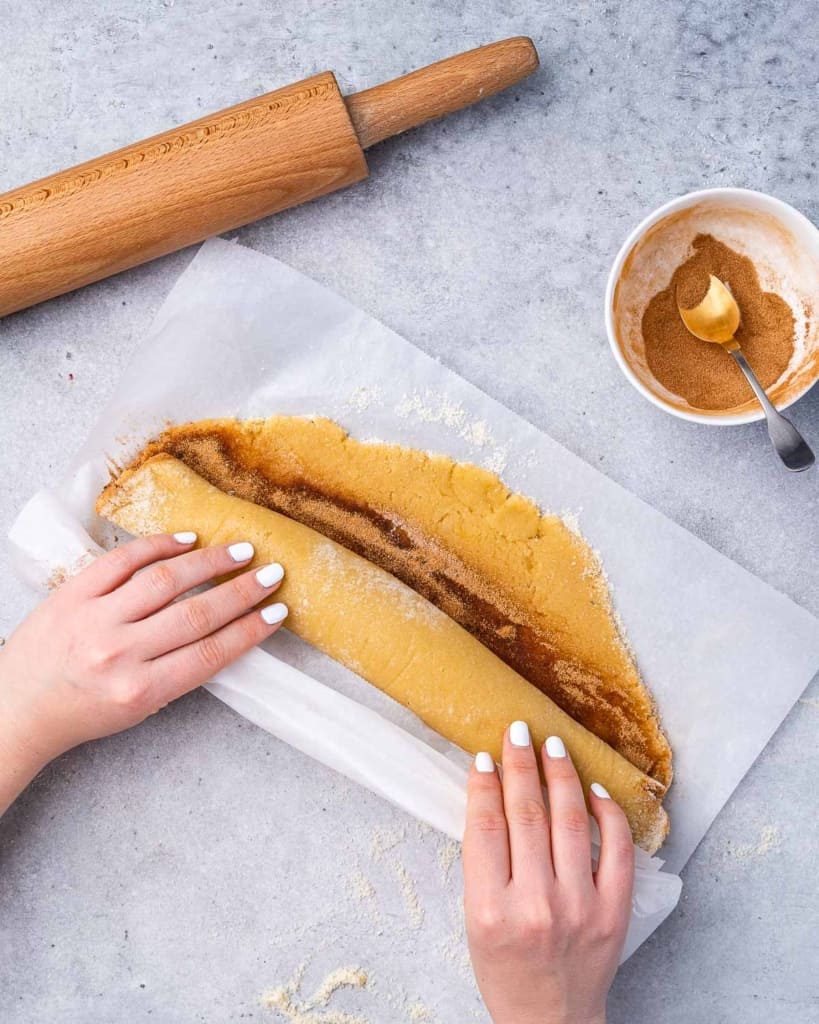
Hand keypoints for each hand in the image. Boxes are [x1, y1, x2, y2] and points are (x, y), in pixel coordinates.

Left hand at [0, 533, 286, 812]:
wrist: (16, 709)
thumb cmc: (81, 711)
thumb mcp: (138, 707)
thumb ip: (177, 673)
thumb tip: (224, 631)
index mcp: (139, 691)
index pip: (209, 654)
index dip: (249, 631)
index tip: (277, 612)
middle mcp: (118, 654)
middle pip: (195, 615)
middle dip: (242, 592)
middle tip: (271, 574)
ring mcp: (94, 619)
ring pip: (164, 581)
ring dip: (210, 563)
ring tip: (241, 551)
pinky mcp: (72, 593)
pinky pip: (122, 561)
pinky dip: (158, 546)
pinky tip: (187, 540)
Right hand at [463, 722, 633, 1023]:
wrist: (550, 1022)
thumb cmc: (505, 969)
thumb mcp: (474, 920)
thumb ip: (483, 864)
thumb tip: (493, 796)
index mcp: (491, 910)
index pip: (487, 827)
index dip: (485, 785)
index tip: (484, 757)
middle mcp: (536, 905)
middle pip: (527, 815)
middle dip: (521, 765)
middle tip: (518, 731)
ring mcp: (581, 907)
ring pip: (569, 822)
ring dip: (560, 776)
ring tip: (552, 746)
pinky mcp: (615, 912)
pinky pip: (615, 849)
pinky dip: (606, 814)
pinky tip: (594, 790)